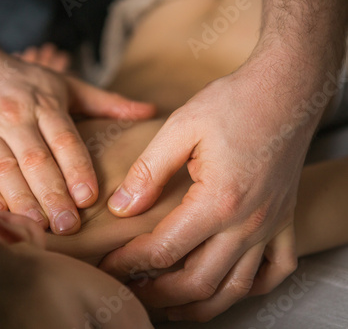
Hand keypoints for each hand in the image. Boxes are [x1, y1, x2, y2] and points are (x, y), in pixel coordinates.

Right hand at [0, 48, 154, 234]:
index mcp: (43, 101)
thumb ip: (106, 101)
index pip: (64, 139)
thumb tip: (149, 111)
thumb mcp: (65, 84)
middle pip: (35, 159)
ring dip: (21, 201)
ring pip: (3, 169)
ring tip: (38, 227)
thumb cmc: (22, 81)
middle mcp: (12, 113)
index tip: (89, 199)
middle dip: (52, 195)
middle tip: (68, 225)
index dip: (76, 169)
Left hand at [99, 60, 321, 319]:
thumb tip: (123, 207)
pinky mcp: (284, 218)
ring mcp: (270, 225)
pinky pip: (275, 270)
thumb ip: (149, 171)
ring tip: (171, 308)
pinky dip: (252, 287)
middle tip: (131, 290)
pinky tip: (229, 287)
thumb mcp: (181, 127)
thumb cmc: (234, 102)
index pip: (164, 249)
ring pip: (236, 287)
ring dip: (201, 305)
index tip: (108, 264)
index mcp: (218, 201)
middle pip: (198, 281)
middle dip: (158, 293)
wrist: (286, 88)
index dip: (130, 261)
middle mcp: (248, 223)